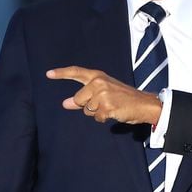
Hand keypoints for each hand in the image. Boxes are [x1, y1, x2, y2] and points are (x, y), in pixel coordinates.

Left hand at [46, 66, 161, 124]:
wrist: (143, 104)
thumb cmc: (122, 98)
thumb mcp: (103, 92)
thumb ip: (83, 97)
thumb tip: (64, 103)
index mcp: (97, 76)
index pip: (76, 72)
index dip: (61, 73)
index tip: (48, 74)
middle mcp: (98, 83)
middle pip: (78, 99)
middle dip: (87, 105)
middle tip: (105, 103)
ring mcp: (103, 95)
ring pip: (87, 110)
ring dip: (97, 113)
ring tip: (111, 107)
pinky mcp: (107, 107)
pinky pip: (97, 118)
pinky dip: (104, 118)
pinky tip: (114, 113)